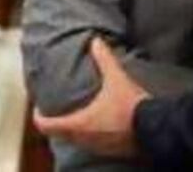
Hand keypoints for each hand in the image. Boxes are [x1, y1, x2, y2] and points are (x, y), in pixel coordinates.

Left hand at [33, 37, 149, 156]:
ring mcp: (96, 147)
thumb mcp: (116, 78)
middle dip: (56, 123)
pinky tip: (98, 126)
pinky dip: (88, 136)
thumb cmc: (130, 106)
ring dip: (72, 130)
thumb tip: (96, 41)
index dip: (39, 117)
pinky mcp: (110, 151)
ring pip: (75, 141)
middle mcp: (83, 139)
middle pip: (59, 135)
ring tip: (76, 116)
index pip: (46, 125)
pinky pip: (91, 145)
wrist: (154, 127)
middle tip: (57, 111)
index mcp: (79, 123)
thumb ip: (104, 59)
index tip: (38, 109)